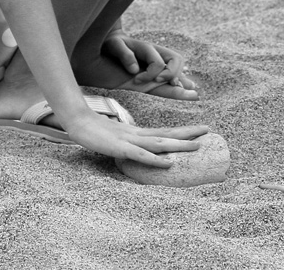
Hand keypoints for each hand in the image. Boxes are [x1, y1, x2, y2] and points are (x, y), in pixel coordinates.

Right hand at [65, 107, 208, 167]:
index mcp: (136, 133)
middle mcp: (137, 134)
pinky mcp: (120, 147)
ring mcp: (129, 140)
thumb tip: (137, 150)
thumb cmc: (93, 130)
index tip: (198, 130)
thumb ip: (126, 143)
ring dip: (178, 145)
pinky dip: (156, 159)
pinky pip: (141, 155)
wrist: (76, 122)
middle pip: (166, 134)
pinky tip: (169, 162)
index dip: (181, 131)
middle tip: (208, 130)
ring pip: (159, 143)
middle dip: (187, 133)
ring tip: (196, 146)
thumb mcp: (114, 138)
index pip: (163, 132)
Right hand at [103, 31, 196, 92]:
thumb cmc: (121, 68)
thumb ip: (166, 84)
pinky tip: (131, 71)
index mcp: (156, 59)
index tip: (190, 93)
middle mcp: (147, 51)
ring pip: (152, 50)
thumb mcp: (144, 80)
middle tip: (159, 83)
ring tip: (137, 80)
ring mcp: (131, 45)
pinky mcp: (114, 43)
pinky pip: (124, 48)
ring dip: (150, 71)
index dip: (182, 77)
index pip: (178, 63)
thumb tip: (192, 87)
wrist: (96, 52)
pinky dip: (130, 60)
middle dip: (170, 73)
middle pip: (174, 55)